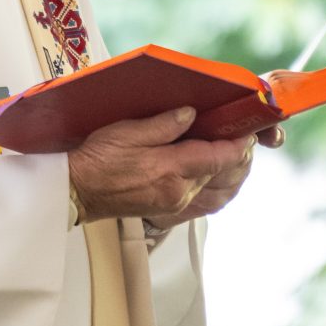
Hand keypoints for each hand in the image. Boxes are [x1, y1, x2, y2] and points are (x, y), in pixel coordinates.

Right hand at [67, 105, 255, 226]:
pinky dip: (220, 190)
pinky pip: (206, 203)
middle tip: (244, 137)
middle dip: (239, 155)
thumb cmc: (97, 161)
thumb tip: (191, 114)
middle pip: (223, 174)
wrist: (78, 191)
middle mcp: (178, 192)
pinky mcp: (169, 211)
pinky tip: (221, 178)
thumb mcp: (127, 132)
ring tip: (237, 156)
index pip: (219, 157)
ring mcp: (175, 204)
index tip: (247, 131)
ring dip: (233, 174)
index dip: (238, 144)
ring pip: (220, 191)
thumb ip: (164, 124)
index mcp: (170, 170)